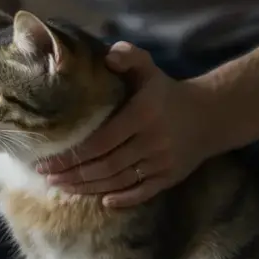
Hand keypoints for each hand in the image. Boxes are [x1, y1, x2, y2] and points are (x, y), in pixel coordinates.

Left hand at [36, 42, 216, 206]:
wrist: (212, 115)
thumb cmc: (167, 92)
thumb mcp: (149, 69)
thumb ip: (129, 57)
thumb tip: (107, 56)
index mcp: (142, 115)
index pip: (101, 141)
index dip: (71, 155)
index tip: (46, 161)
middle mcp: (152, 142)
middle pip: (105, 166)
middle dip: (73, 175)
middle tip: (47, 177)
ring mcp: (162, 163)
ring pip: (119, 181)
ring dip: (89, 188)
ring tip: (63, 187)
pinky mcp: (171, 178)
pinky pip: (143, 192)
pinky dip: (123, 198)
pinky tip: (103, 202)